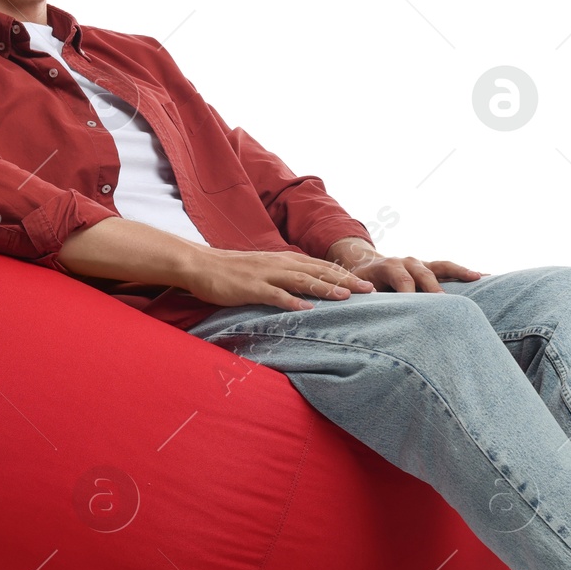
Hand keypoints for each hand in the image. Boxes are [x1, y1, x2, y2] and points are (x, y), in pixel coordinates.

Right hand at [180, 246, 375, 310]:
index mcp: (285, 260)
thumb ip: (285, 277)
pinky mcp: (251, 288)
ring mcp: (266, 275)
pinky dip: (291, 302)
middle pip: (319, 271)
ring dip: (325, 289)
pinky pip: (274, 295)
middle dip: (345, 280)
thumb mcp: (265, 269)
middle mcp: (280, 264)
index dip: (345, 274)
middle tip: (369, 289)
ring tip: (346, 297)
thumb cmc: (233, 270)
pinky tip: (306, 310)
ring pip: (302, 281)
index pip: (322, 266)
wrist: (201, 265)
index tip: (367, 283)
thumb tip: (306, 290)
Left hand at [346, 253, 486, 292]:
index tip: (415, 311)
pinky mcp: (431, 268)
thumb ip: (367, 297)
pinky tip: (483, 276)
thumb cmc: (363, 284)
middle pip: (424, 274)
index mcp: (389, 266)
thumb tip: (373, 303)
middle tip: (445, 304)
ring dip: (460, 272)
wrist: (366, 266)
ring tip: (477, 278)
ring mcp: (421, 264)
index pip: (403, 280)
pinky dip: (465, 272)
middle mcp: (408, 261)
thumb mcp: (360, 290)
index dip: (409, 294)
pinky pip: (450, 269)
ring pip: (442, 267)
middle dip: (434, 290)